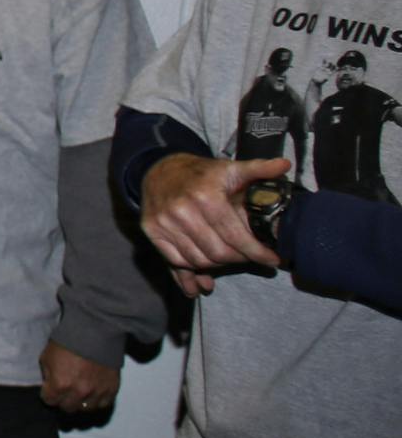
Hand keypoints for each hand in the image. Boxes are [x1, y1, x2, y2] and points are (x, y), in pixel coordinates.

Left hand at [39, 340, 118, 413]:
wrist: (95, 331)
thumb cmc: (69, 341)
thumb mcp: (47, 356)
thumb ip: (47, 375)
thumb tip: (50, 385)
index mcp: (60, 384)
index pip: (50, 401)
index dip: (49, 394)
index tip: (51, 390)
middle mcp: (79, 392)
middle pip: (68, 408)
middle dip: (64, 400)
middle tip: (65, 391)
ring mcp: (97, 392)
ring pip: (86, 408)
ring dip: (81, 402)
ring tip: (80, 393)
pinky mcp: (111, 389)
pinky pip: (103, 404)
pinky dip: (98, 400)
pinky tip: (93, 392)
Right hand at [139, 153, 288, 291]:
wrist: (160, 170)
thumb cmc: (202, 174)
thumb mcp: (231, 168)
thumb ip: (259, 169)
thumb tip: (285, 165)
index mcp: (206, 196)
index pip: (236, 237)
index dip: (256, 252)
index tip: (271, 260)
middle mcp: (182, 211)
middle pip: (218, 253)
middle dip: (238, 259)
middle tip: (248, 258)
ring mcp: (165, 222)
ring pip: (198, 260)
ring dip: (216, 265)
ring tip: (228, 260)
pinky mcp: (152, 231)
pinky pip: (175, 261)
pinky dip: (192, 270)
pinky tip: (204, 273)